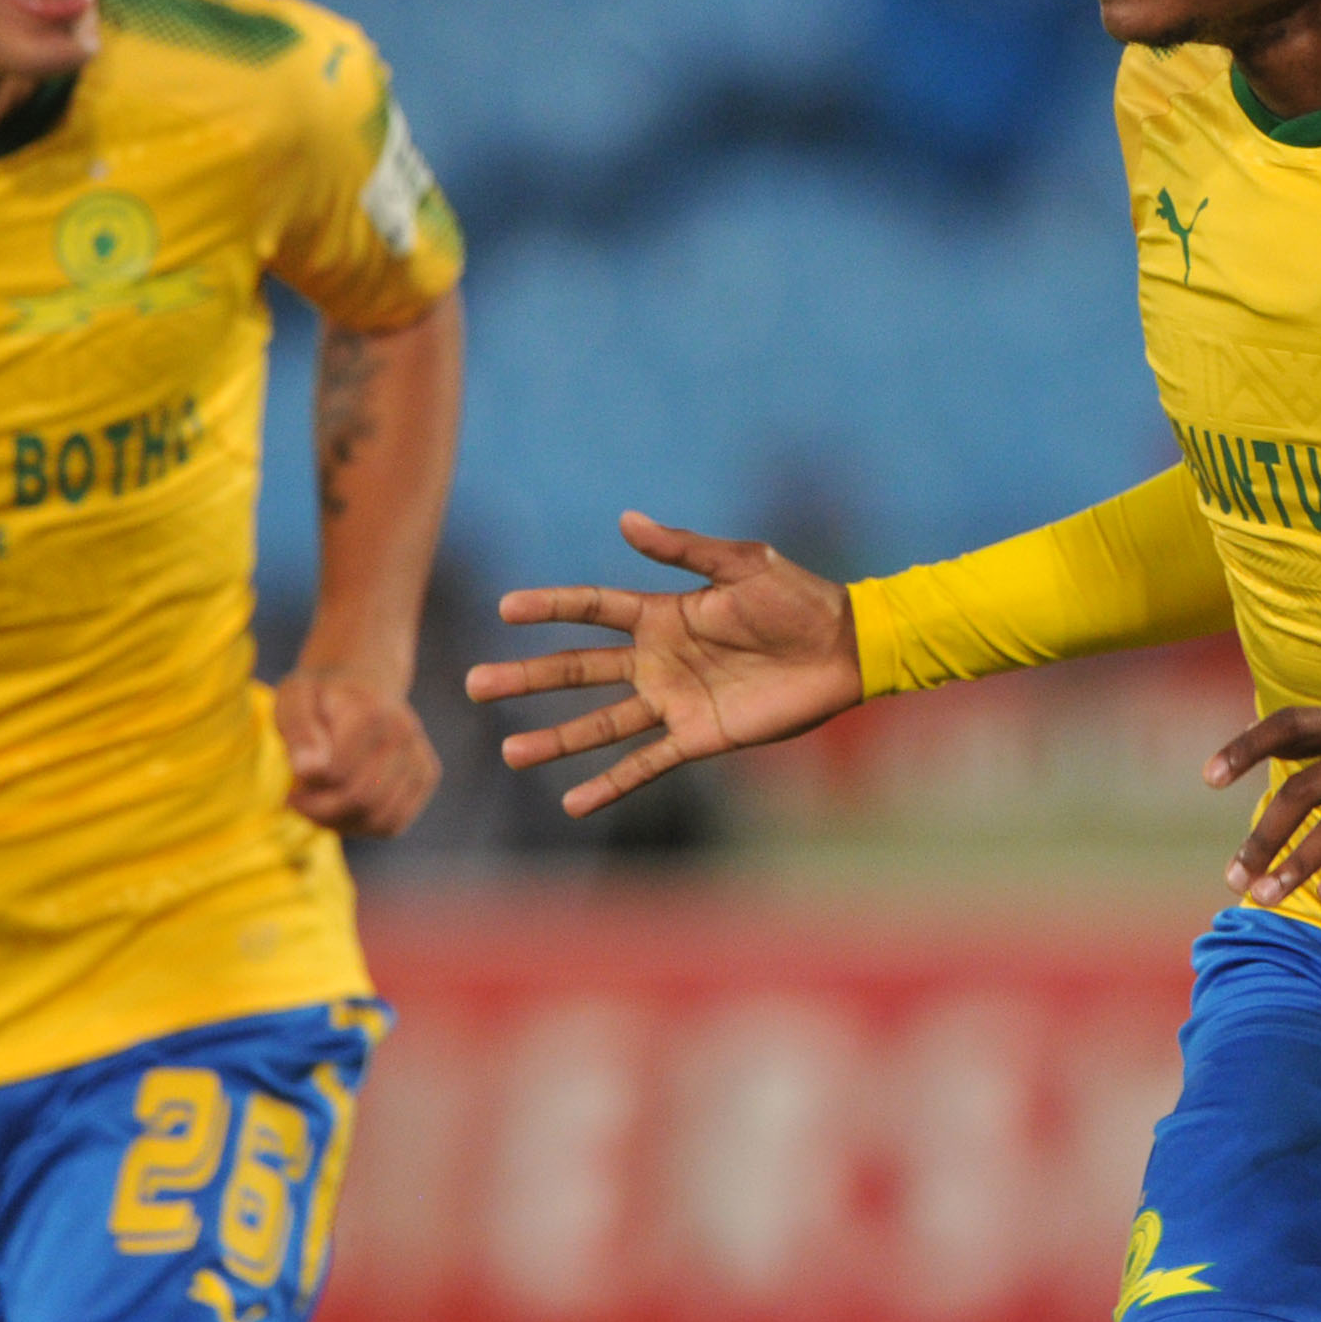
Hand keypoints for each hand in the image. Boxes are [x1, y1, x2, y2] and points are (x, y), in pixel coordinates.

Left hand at [275, 672, 440, 837]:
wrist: (360, 683)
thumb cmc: (319, 698)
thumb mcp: (294, 700)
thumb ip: (299, 732)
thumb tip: (310, 771)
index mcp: (369, 712)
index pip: (336, 774)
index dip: (306, 786)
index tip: (293, 779)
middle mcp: (403, 733)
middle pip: (361, 799)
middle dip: (320, 811)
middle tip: (298, 799)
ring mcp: (419, 754)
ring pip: (380, 820)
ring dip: (340, 823)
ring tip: (319, 804)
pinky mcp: (426, 775)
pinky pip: (393, 823)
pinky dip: (362, 826)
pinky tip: (342, 807)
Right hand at [469, 510, 862, 816]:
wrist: (844, 648)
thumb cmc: (797, 597)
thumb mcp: (742, 563)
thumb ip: (683, 549)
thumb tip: (625, 520)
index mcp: (663, 613)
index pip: (592, 609)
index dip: (550, 607)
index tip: (504, 608)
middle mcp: (658, 660)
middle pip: (579, 670)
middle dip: (528, 678)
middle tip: (476, 685)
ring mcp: (674, 701)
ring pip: (601, 723)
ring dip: (556, 739)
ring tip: (509, 752)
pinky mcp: (699, 737)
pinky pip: (646, 764)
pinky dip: (610, 784)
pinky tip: (573, 801)